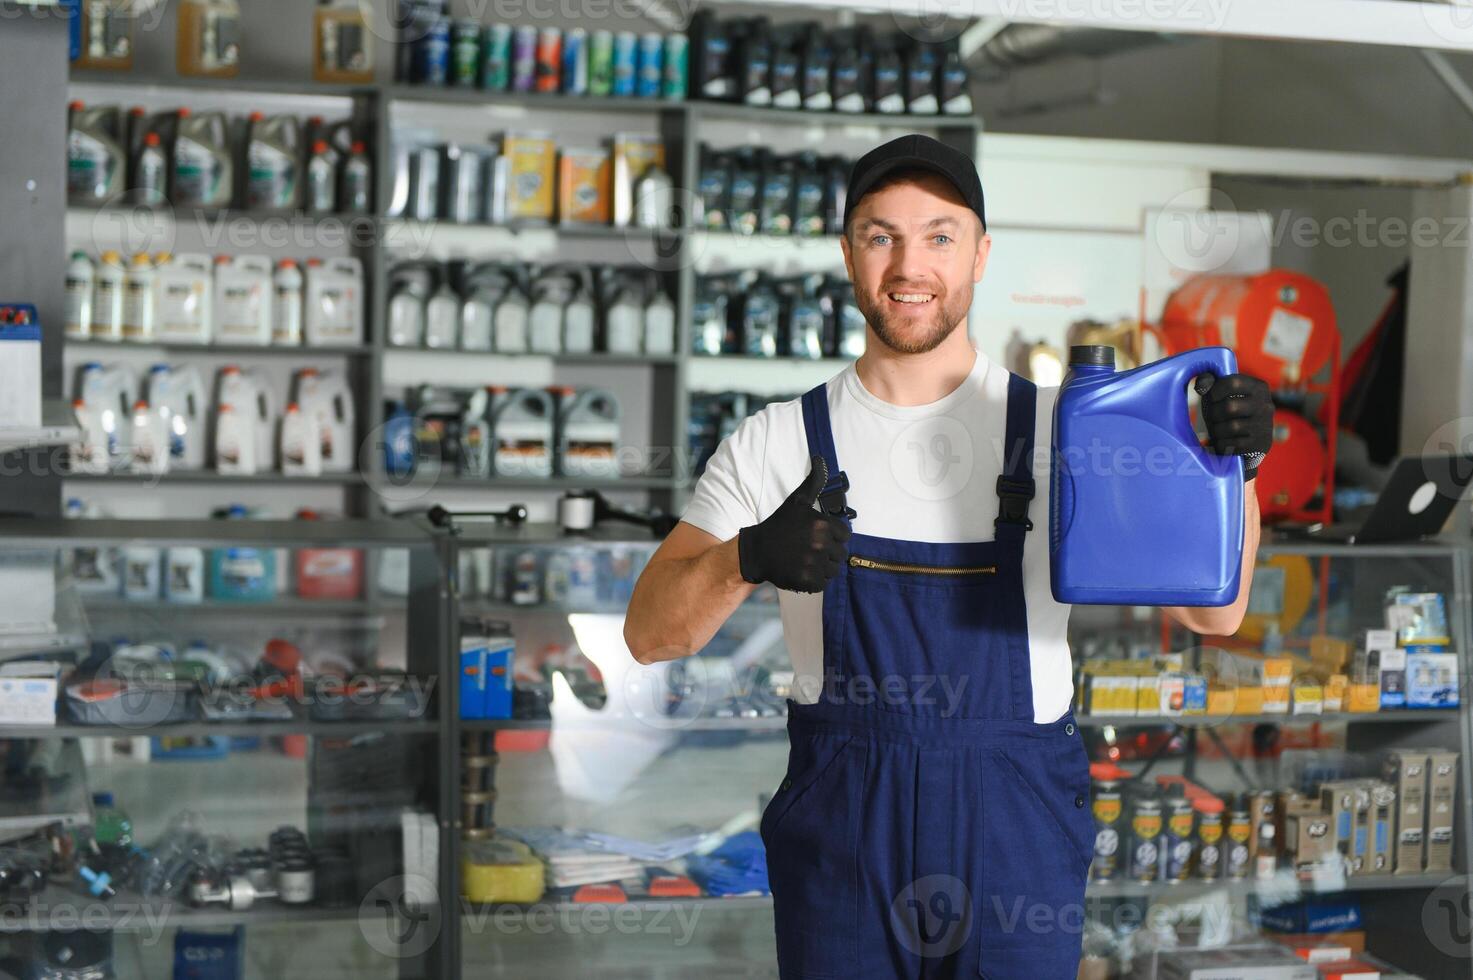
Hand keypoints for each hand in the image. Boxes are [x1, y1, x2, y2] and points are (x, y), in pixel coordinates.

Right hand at [737, 455, 851, 592]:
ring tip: (806, 560)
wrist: (757, 551)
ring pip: (834, 570)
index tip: (818, 536)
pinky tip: (803, 570)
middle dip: (828, 552)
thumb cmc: (779, 525)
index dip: (833, 536)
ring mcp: (815, 565)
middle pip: (841, 554)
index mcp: (823, 526)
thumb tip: (821, 460)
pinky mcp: (808, 582)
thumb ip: (813, 483)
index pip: (845, 535)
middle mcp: (821, 545)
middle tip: (810, 549)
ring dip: (823, 567)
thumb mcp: (796, 501)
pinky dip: (815, 580)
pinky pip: (824, 583)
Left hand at [1196, 373, 1273, 480]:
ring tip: (1217, 430)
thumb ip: (1210, 383)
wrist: (1246, 443)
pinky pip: (1233, 444)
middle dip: (1214, 414)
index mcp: (1259, 388)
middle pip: (1229, 407)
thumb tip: (1201, 385)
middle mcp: (1266, 405)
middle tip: (1212, 417)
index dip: (1215, 390)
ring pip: (1231, 427)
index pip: (1233, 382)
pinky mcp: (1260, 445)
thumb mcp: (1221, 395)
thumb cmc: (1229, 414)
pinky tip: (1223, 442)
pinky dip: (1221, 444)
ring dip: (1217, 430)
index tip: (1211, 398)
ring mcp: (1265, 426)